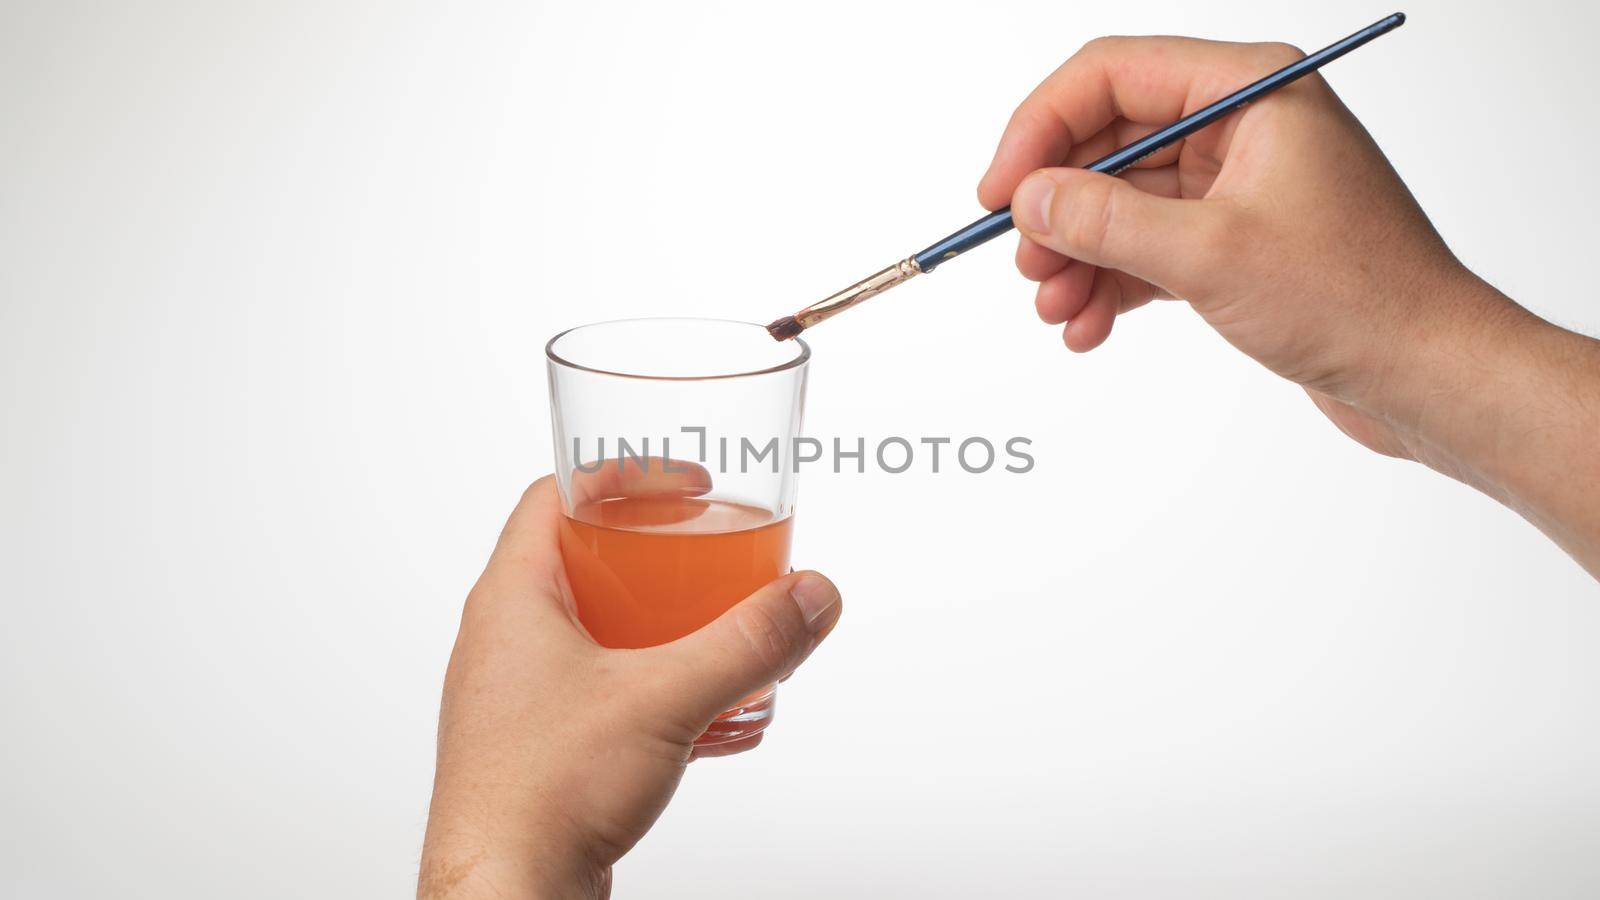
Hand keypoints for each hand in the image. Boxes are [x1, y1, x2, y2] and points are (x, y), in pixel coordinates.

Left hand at [418, 476, 841, 898]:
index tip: (686, 484)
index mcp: (513, 598)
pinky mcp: (542, 749)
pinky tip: (719, 723)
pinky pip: (605, 698)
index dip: (624, 476)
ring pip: (600, 636)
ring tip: (728, 639)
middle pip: (587, 563)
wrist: (505, 897)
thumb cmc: (541, 793)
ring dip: (669, 632)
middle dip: (664, 560)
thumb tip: (809, 596)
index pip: (556, 496)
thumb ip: (748, 642)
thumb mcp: (666, 697)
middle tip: (719, 560)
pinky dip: (662, 694)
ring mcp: (520, 698)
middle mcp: (506, 640)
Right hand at [980, 35, 1599, 576]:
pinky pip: (1150, 246)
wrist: (1428, 373)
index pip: (1113, 75)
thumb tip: (1030, 199)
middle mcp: (1243, 124)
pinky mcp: (1238, 240)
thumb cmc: (1358, 298)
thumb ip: (1106, 220)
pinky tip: (1088, 325)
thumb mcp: (1210, 256)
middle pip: (1111, 140)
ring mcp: (1239, 184)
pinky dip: (1112, 282)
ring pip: (1124, 201)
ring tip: (1054, 306)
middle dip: (1059, 205)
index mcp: (1252, 90)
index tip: (1000, 191)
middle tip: (1024, 262)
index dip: (1041, 128)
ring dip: (1079, 254)